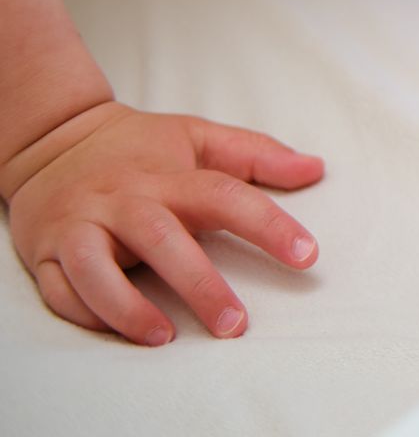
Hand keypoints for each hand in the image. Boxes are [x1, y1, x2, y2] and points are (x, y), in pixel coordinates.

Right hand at [2, 101, 322, 345]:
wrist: (51, 141)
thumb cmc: (137, 148)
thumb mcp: (197, 136)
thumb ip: (257, 154)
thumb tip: (316, 169)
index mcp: (167, 176)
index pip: (226, 195)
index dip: (268, 225)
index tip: (307, 256)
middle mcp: (124, 201)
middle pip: (162, 240)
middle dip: (199, 285)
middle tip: (236, 324)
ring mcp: (81, 226)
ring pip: (96, 268)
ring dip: (128, 307)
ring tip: (165, 338)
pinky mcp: (46, 252)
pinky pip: (60, 288)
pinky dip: (85, 313)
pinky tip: (118, 332)